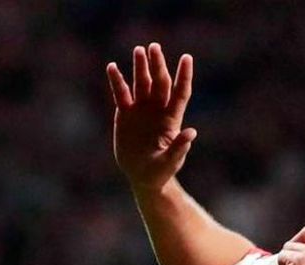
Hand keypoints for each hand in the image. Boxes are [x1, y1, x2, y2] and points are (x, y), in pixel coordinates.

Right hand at [106, 43, 195, 190]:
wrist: (143, 176)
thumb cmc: (162, 171)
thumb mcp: (171, 161)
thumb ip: (179, 147)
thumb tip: (192, 132)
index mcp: (172, 119)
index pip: (180, 92)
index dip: (184, 75)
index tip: (187, 57)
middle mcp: (158, 110)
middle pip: (159, 83)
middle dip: (157, 65)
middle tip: (154, 47)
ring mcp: (141, 110)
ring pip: (141, 83)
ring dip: (140, 67)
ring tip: (139, 50)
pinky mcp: (125, 114)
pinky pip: (121, 93)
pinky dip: (117, 81)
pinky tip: (112, 67)